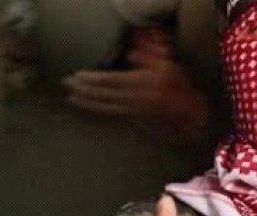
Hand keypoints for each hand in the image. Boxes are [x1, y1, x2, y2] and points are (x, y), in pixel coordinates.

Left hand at [62, 28, 208, 125]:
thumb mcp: (167, 66)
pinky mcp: (135, 118)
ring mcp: (134, 110)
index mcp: (141, 83)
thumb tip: (130, 56)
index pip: (111, 80)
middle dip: (84, 91)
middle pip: (104, 95)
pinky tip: (91, 107)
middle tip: (66, 86)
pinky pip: (113, 113)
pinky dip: (99, 110)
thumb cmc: (180, 87)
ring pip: (106, 106)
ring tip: (72, 99)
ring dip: (88, 103)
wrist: (190, 112)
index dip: (92, 79)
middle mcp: (135, 98)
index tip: (76, 76)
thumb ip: (148, 59)